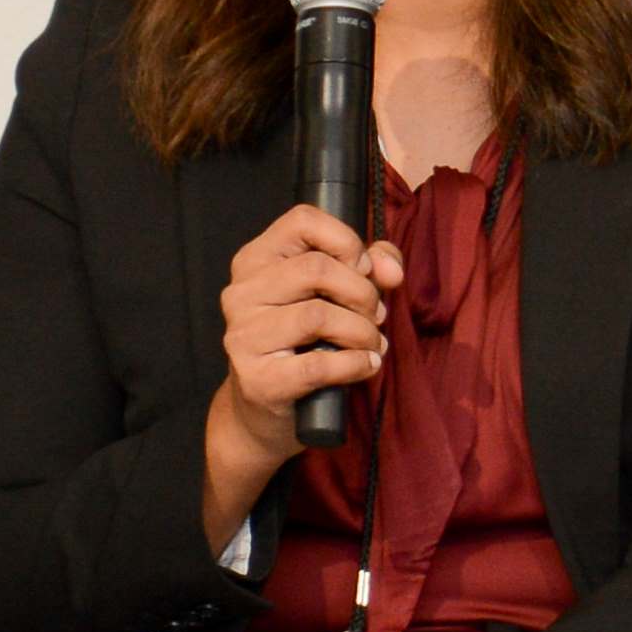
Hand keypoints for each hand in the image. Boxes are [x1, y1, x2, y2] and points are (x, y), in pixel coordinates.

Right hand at [199, 202, 403, 538]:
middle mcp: (241, 292)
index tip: (364, 270)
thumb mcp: (332, 295)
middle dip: (362, 293)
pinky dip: (355, 364)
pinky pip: (319, 364)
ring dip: (362, 332)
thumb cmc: (304, 343)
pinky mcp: (257, 379)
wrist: (263, 411)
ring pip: (319, 315)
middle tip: (375, 316)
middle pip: (317, 269)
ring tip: (372, 344)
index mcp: (256, 259)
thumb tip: (390, 269)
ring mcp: (243, 336)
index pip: (302, 220)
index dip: (346, 241)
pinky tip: (366, 366)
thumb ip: (368, 267)